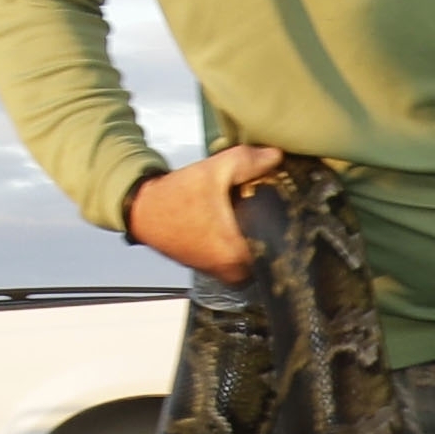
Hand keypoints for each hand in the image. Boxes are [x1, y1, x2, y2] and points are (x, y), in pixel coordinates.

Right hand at [123, 143, 288, 281]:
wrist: (144, 211)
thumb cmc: (177, 195)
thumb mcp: (215, 170)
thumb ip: (249, 162)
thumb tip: (278, 157)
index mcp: (239, 253)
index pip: (284, 246)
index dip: (289, 224)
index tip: (290, 208)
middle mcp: (236, 273)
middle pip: (274, 252)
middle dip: (275, 229)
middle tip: (271, 207)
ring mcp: (226, 276)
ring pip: (260, 257)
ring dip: (261, 237)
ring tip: (254, 215)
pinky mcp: (218, 273)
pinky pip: (245, 260)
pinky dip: (246, 244)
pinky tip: (240, 224)